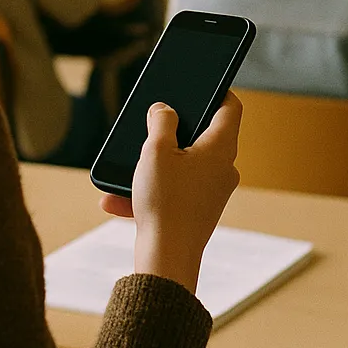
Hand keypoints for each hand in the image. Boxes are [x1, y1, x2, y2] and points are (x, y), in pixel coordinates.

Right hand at [100, 93, 241, 293]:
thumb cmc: (165, 202)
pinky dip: (151, 190)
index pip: (231, 107)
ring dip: (154, 164)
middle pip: (204, 135)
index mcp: (221, 148)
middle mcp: (223, 169)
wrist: (165, 261)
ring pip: (183, 166)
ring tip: (127, 167)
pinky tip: (116, 199)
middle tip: (155, 122)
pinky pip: (174, 191)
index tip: (199, 86)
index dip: (217, 91)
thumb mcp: (156, 151)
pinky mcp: (197, 212)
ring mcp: (212, 193)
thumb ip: (161, 122)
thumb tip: (164, 110)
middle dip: (174, 130)